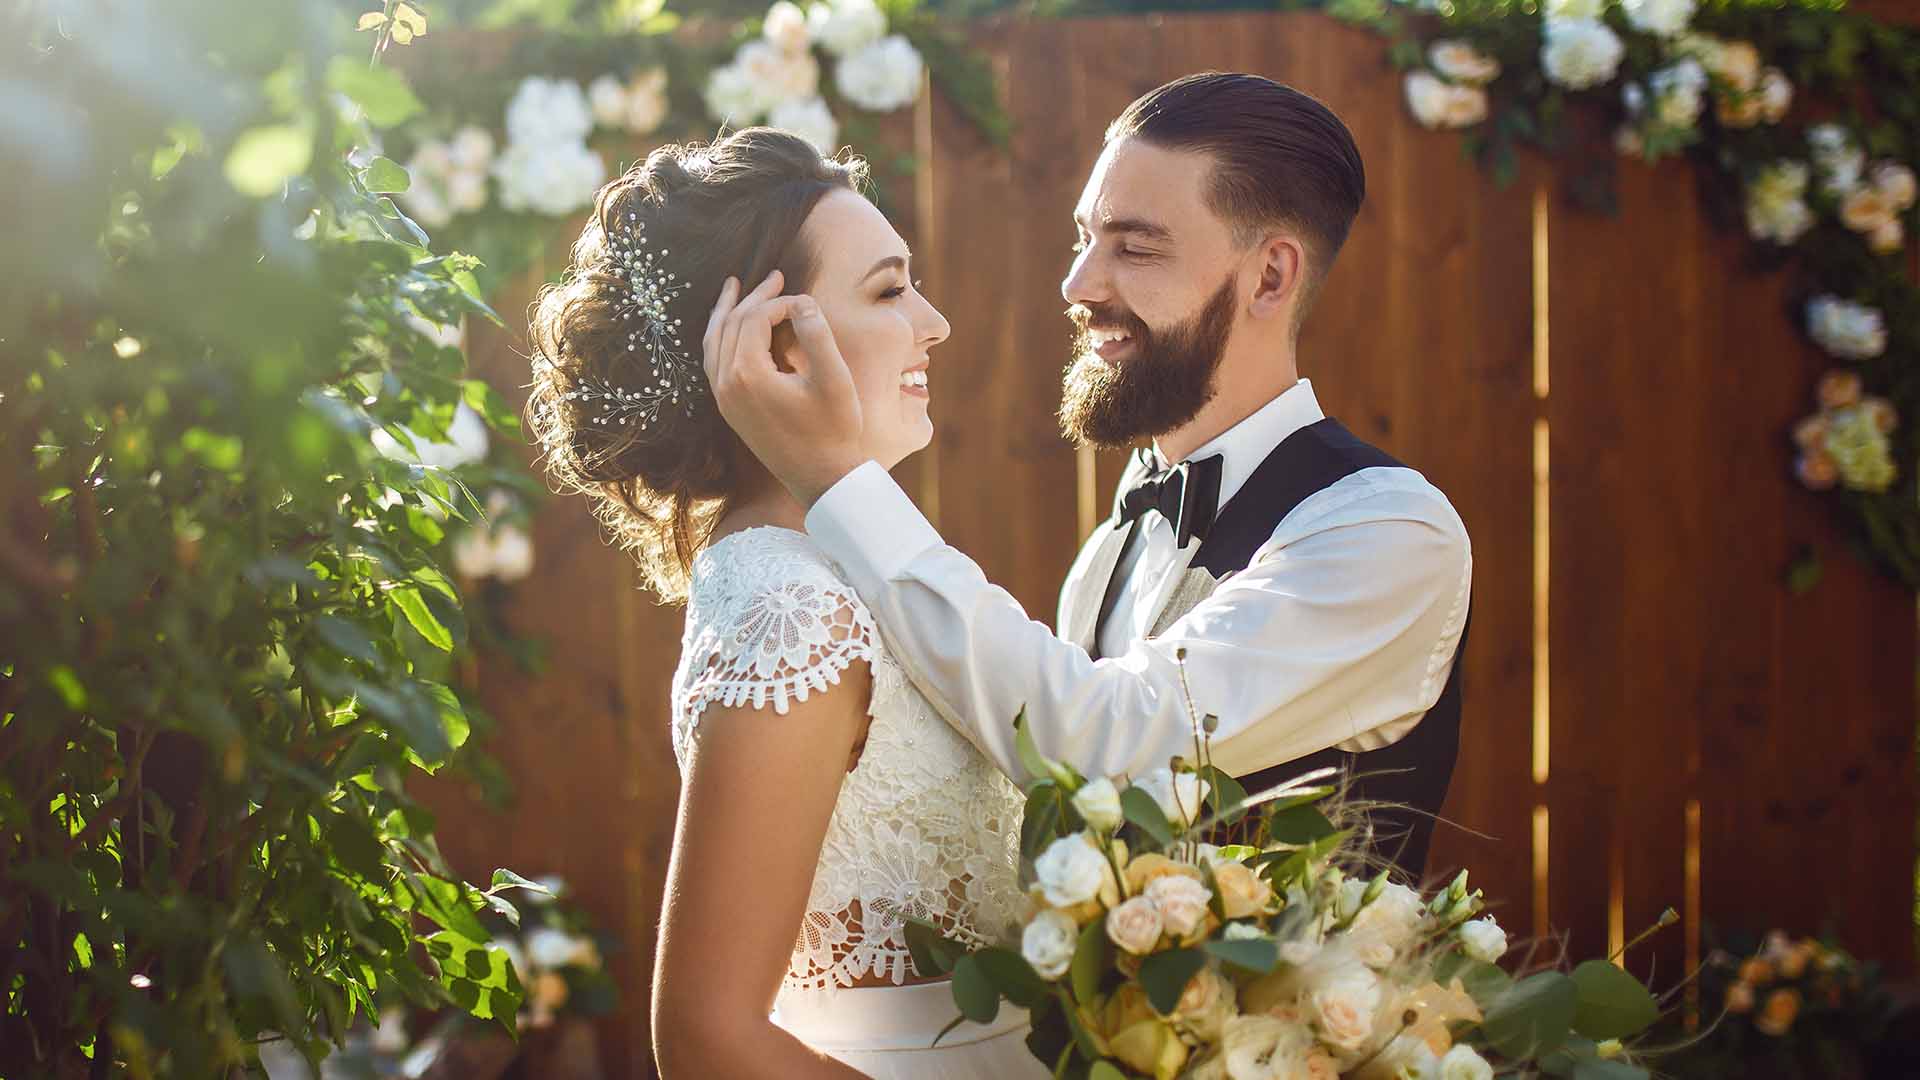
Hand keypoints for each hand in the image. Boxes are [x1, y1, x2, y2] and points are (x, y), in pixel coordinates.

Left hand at [702, 271, 867, 505]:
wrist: (821, 478)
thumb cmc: (834, 430)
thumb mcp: (835, 379)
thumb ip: (817, 334)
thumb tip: (801, 302)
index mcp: (748, 375)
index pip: (756, 318)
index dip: (781, 302)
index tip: (807, 301)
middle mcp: (726, 385)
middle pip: (732, 324)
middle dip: (754, 298)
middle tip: (776, 277)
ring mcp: (723, 398)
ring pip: (714, 341)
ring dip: (727, 312)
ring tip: (735, 287)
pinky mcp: (728, 408)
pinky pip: (714, 362)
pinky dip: (720, 337)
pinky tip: (731, 327)